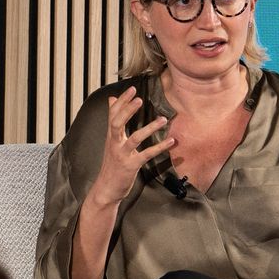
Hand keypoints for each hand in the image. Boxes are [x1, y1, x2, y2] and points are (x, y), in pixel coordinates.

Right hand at [87, 87, 175, 205]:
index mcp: (111, 136)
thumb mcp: (111, 141)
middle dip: (127, 111)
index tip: (131, 89)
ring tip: (163, 119)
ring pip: (134, 138)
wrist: (106, 188)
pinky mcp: (130, 166)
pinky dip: (159, 147)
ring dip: (149, 128)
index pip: (113, 114)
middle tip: (139, 99)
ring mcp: (122, 155)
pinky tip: (171, 142)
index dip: (121, 102)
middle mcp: (114, 143)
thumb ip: (113, 121)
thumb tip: (112, 99)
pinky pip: (146, 155)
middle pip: (117, 123)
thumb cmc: (112, 164)